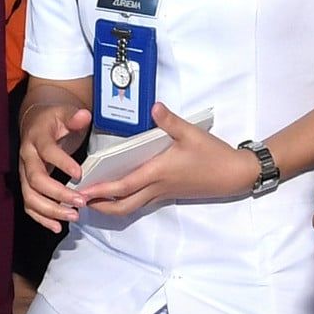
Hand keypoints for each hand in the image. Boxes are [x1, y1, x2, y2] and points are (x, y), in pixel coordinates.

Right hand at [18, 92, 94, 230]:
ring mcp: (24, 174)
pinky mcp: (26, 186)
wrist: (35, 123)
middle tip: (80, 203)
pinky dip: (42, 218)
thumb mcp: (65, 113)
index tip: (79, 174)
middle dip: (57, 194)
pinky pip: (29, 205)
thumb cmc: (54, 120)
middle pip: (35, 180)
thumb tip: (84, 116)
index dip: (62, 163)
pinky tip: (58, 227)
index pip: (47, 152)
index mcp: (37, 138)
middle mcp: (27, 158)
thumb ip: (74, 117)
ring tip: (73, 217)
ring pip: (30, 196)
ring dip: (50, 210)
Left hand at [71, 102, 258, 219]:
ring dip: (111, 205)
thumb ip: (170, 121)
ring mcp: (163, 193)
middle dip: (100, 206)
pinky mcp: (169, 194)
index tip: (81, 192)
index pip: (122, 186)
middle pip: (122, 206)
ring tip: (94, 198)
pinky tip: (120, 192)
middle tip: (80, 202)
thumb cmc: (212, 154)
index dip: (100, 191)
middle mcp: (157, 188)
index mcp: (157, 173)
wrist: (234, 174)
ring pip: (131, 207)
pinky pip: (142, 202)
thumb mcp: (191, 133)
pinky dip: (126, 201)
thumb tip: (153, 106)